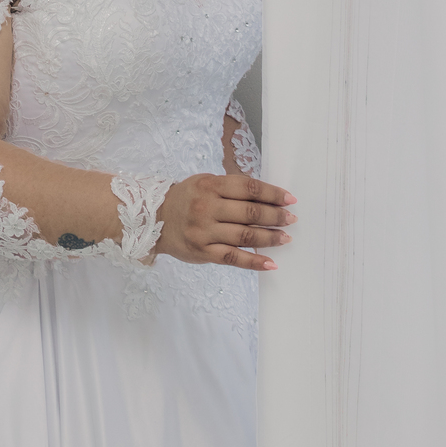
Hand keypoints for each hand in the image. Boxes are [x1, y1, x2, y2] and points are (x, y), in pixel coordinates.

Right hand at [155, 173, 296, 268]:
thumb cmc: (185, 198)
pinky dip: (254, 262)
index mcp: (210, 185)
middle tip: (292, 219)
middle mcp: (207, 207)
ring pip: (244, 235)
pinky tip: (270, 263)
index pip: (248, 188)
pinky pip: (233, 258)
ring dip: (270, 238)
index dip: (272, 193)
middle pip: (250, 212)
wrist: (153, 219)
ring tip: (285, 238)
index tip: (290, 199)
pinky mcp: (203, 252)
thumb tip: (267, 198)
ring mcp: (204, 231)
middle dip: (276, 216)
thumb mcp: (204, 183)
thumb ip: (231, 188)